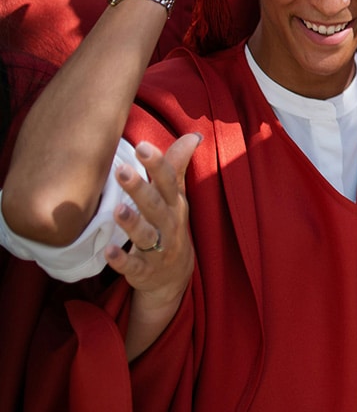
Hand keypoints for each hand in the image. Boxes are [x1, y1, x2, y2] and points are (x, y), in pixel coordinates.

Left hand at [104, 135, 198, 358]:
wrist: (174, 275)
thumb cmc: (170, 225)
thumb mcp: (177, 197)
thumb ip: (177, 167)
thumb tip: (192, 135)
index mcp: (175, 204)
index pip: (169, 181)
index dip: (158, 164)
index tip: (142, 146)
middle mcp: (169, 225)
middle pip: (156, 205)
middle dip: (140, 188)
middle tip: (121, 170)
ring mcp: (159, 250)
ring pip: (147, 236)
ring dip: (133, 223)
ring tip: (117, 209)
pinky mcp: (144, 271)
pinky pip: (134, 266)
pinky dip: (122, 261)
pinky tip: (108, 251)